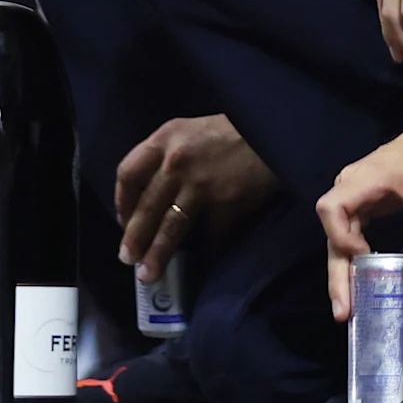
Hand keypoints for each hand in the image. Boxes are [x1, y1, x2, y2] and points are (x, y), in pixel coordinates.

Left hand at [114, 113, 275, 278]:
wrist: (279, 129)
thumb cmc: (238, 128)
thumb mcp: (195, 129)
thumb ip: (172, 153)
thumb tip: (154, 191)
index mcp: (165, 138)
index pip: (127, 174)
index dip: (122, 202)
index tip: (123, 221)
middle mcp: (176, 161)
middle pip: (146, 208)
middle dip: (134, 238)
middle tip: (128, 259)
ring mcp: (201, 184)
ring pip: (171, 226)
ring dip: (158, 253)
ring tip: (148, 274)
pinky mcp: (226, 202)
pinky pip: (211, 234)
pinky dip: (207, 252)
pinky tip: (203, 263)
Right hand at [319, 90, 402, 313]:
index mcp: (367, 178)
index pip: (332, 207)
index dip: (341, 235)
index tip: (364, 254)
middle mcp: (352, 185)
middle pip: (332, 229)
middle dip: (337, 271)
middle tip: (343, 311)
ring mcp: (356, 193)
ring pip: (339, 235)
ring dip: (342, 270)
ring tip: (347, 307)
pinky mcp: (364, 202)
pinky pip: (350, 232)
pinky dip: (353, 258)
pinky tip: (358, 284)